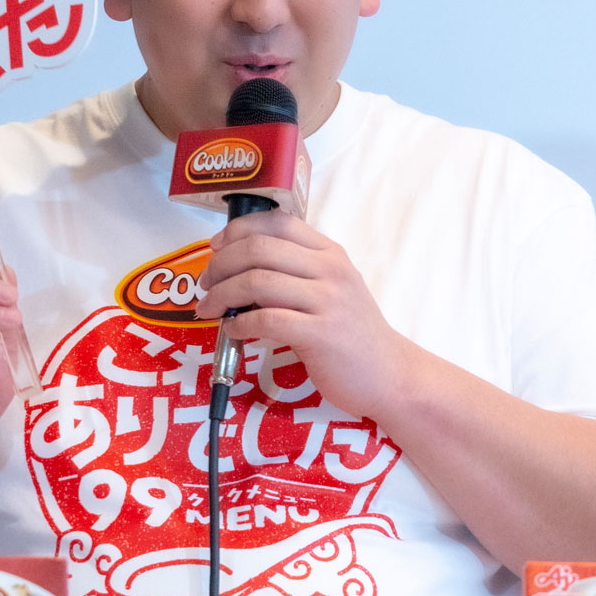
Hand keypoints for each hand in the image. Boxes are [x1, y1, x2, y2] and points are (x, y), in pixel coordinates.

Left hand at [195, 211, 420, 417]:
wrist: (389, 374)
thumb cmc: (353, 334)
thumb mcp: (333, 289)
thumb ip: (297, 272)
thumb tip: (239, 269)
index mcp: (330, 253)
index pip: (277, 222)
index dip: (237, 230)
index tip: (216, 248)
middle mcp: (331, 270)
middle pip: (259, 249)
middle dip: (220, 265)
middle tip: (206, 284)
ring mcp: (328, 301)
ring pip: (257, 282)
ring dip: (222, 295)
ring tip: (209, 309)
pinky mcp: (321, 334)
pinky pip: (266, 321)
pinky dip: (239, 324)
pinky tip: (232, 330)